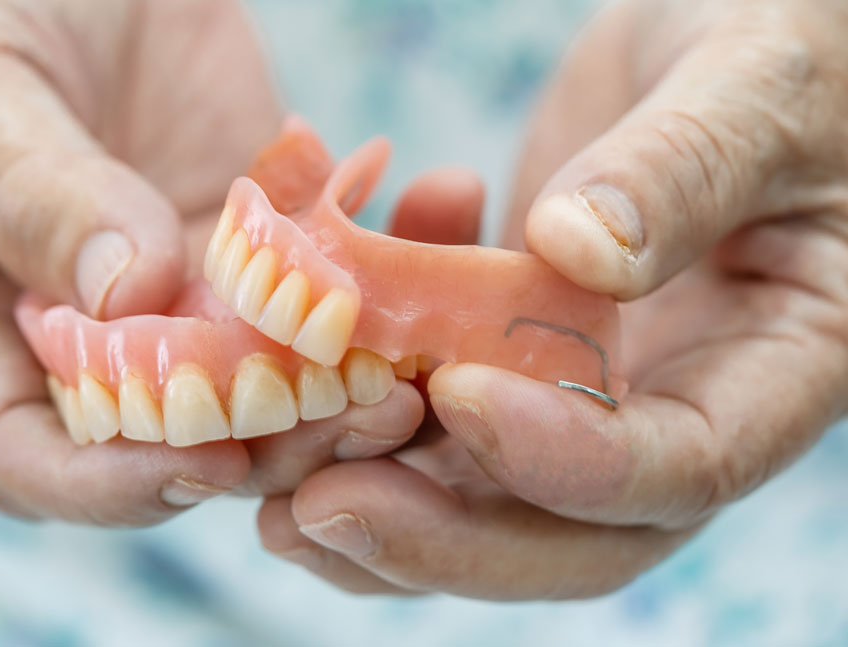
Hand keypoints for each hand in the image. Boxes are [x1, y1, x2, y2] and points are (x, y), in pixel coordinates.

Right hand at [0, 0, 422, 524]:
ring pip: (266, 388)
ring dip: (349, 387)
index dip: (104, 483)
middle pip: (166, 442)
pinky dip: (392, 265)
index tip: (202, 461)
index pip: (20, 454)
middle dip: (269, 447)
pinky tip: (441, 201)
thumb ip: (32, 195)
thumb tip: (126, 299)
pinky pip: (325, 290)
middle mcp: (78, 338)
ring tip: (420, 360)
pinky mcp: (255, 255)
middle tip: (363, 420)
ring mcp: (177, 302)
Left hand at [257, 0, 847, 596]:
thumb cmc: (784, 50)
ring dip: (375, 497)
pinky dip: (360, 399)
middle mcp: (677, 405)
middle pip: (566, 530)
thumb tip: (581, 253)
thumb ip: (684, 168)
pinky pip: (435, 411)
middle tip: (318, 508)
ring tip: (270, 490)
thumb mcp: (752, 83)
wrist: (727, 41)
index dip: (568, 460)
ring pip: (483, 493)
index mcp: (777, 366)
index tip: (460, 392)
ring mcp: (587, 386)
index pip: (680, 465)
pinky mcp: (515, 349)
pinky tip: (309, 340)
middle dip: (443, 536)